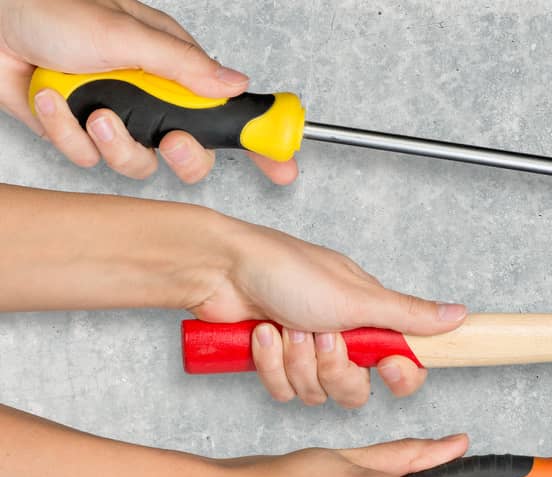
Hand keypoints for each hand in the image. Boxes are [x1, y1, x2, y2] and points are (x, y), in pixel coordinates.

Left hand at [0, 0, 293, 183]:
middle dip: (181, 154)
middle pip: (192, 152)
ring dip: (111, 141)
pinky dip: (65, 130)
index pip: (228, 108)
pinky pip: (88, 158)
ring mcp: (114, 115)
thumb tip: (235, 86)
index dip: (259, 139)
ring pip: (138, 162)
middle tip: (172, 141)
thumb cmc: (46, 7)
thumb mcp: (127, 34)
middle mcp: (147, 94)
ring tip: (91, 109)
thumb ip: (186, 69)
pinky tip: (51, 98)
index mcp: (171, 67)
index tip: (283, 164)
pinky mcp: (77, 131)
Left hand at [192, 219, 466, 405]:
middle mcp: (342, 339)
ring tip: (284, 326)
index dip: (397, 376)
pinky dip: (269, 364)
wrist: (219, 269)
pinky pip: (282, 393)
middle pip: (357, 391)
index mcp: (369, 321)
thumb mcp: (358, 296)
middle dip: (332, 368)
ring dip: (296, 362)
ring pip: (317, 395)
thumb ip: (410, 315)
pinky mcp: (274, 364)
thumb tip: (459, 316)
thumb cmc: (285, 269)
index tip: (385, 365)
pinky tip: (261, 333)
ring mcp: (307, 354)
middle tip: (319, 334)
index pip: (403, 368)